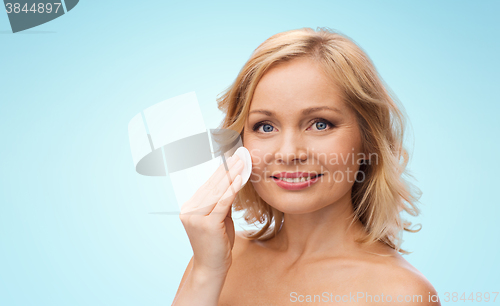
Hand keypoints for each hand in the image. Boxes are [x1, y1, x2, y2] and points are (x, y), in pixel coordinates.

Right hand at [179, 154, 243, 275]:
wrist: (211, 269)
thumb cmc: (217, 245)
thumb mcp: (219, 219)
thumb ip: (222, 203)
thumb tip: (232, 183)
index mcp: (189, 208)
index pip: (207, 185)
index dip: (220, 171)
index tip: (231, 158)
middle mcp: (189, 210)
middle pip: (211, 185)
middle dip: (227, 169)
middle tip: (239, 155)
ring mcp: (195, 217)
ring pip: (217, 191)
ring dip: (231, 175)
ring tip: (242, 162)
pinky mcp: (206, 224)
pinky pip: (222, 202)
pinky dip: (232, 189)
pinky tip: (239, 179)